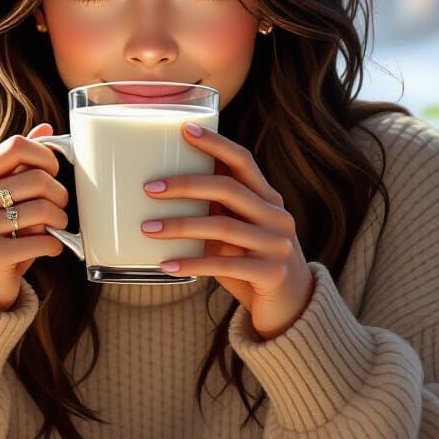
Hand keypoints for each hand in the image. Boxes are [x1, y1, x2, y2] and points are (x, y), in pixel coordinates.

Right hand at [0, 123, 68, 310]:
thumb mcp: (0, 195)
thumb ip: (19, 163)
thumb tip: (47, 129)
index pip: (17, 145)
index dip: (46, 156)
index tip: (52, 173)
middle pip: (38, 178)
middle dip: (60, 195)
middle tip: (60, 207)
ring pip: (43, 210)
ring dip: (60, 221)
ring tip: (56, 228)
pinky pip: (41, 240)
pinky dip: (54, 245)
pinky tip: (50, 247)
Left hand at [141, 123, 314, 339]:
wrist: (291, 309)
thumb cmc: (251, 264)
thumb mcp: (236, 234)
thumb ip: (214, 213)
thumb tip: (161, 192)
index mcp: (268, 199)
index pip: (243, 161)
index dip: (215, 143)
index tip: (184, 130)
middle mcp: (277, 217)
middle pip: (229, 189)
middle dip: (186, 185)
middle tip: (149, 188)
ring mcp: (277, 245)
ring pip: (223, 228)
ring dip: (180, 226)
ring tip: (147, 228)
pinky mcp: (271, 274)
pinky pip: (224, 266)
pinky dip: (191, 265)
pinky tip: (165, 266)